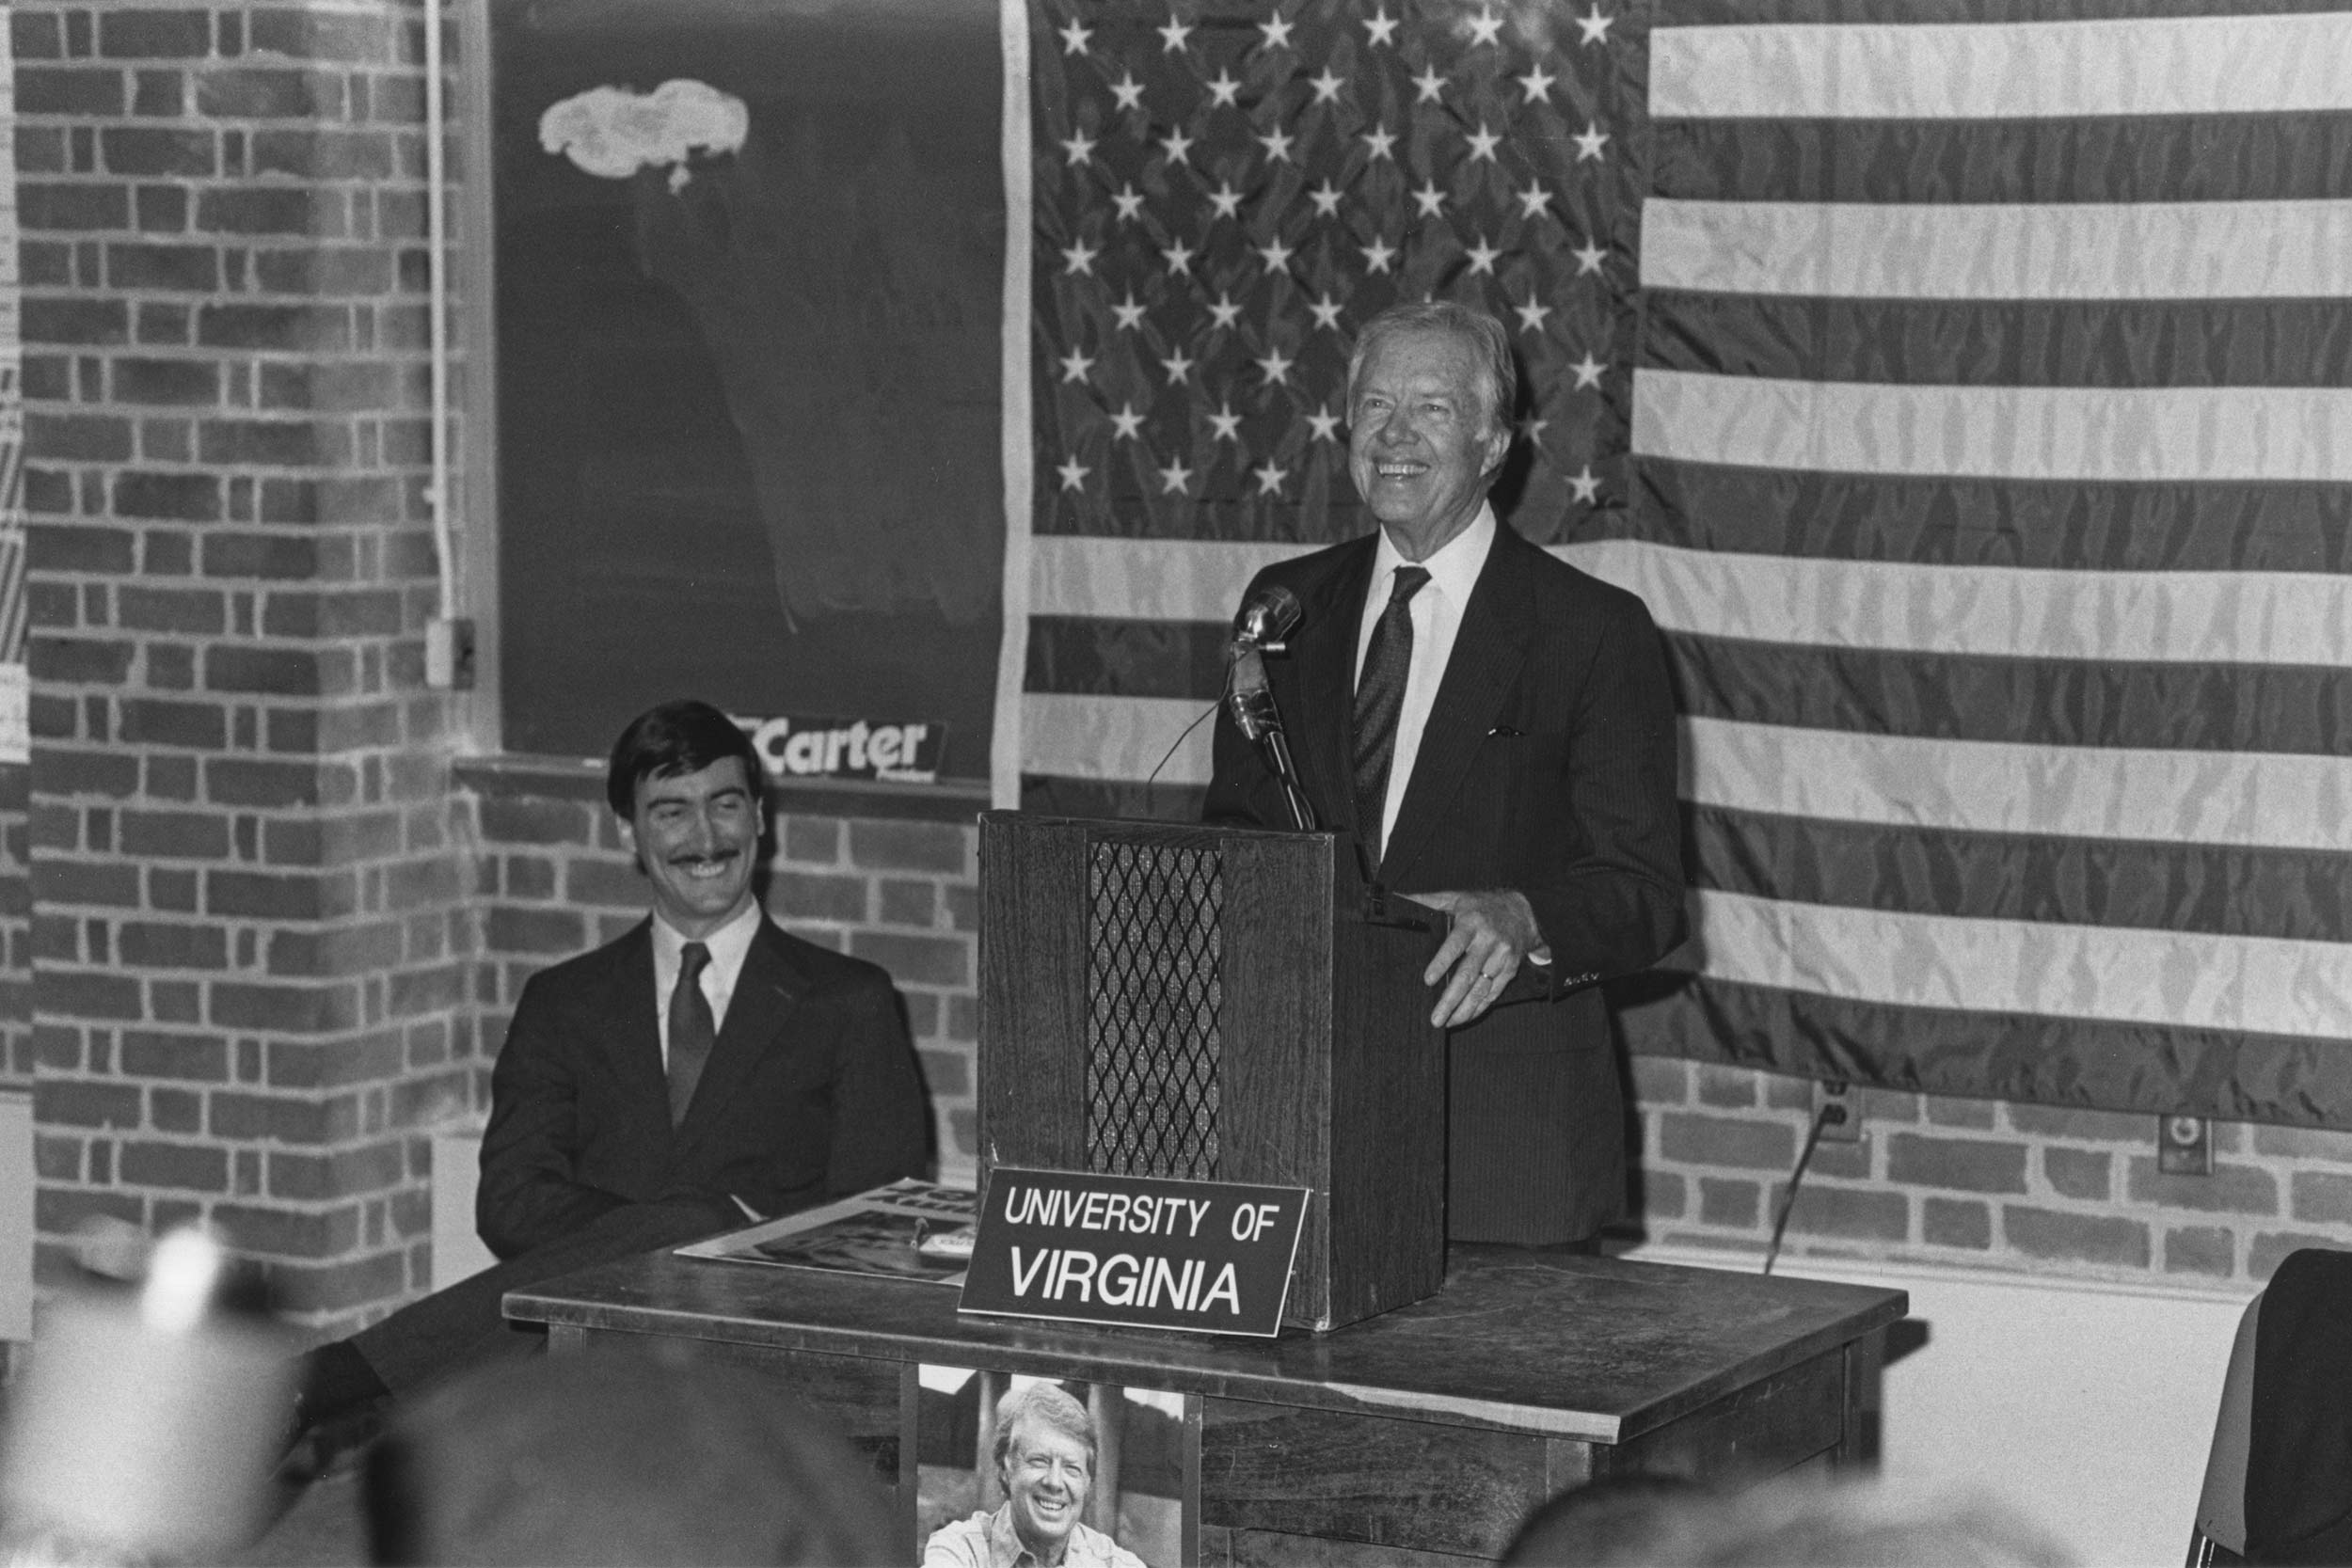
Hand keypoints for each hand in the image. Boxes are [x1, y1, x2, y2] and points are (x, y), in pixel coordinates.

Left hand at [1418, 889, 1543, 1028]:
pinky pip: (1494, 993)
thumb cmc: (1479, 904)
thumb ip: (1428, 901)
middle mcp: (1488, 941)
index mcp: (1471, 922)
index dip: (1442, 962)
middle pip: (1468, 974)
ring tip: (1446, 1023)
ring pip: (1481, 989)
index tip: (1428, 980)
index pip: (1455, 944)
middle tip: (1435, 1019)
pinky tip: (1464, 1017)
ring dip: (1464, 1009)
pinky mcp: (1510, 969)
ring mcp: (1502, 957)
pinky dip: (1479, 1008)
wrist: (1521, 909)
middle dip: (1451, 999)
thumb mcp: (1455, 897)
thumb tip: (1398, 900)